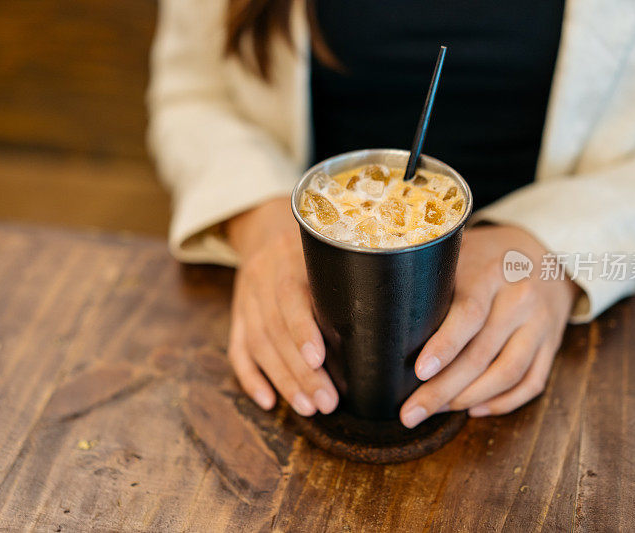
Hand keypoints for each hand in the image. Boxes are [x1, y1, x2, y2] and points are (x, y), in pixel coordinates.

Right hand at [225, 197, 337, 415]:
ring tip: (308, 408)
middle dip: (300, 371)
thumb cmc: (317, 245)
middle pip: (275, 329)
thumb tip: (397, 315)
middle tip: (327, 402)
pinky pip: (238, 350)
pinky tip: (268, 402)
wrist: (265, 227)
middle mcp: (262, 277)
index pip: (289, 297)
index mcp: (289, 257)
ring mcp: (245, 297)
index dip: (301, 329)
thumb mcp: (331, 247)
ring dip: (282, 380)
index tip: (320, 360)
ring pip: (257, 345)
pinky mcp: (237, 315)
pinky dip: (251, 378)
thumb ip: (353, 272)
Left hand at [400, 225, 578, 426]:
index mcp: (490, 273)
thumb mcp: (460, 252)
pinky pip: (531, 382)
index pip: (468, 315)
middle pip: (482, 354)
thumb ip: (432, 278)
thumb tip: (379, 308)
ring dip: (469, 399)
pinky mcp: (552, 343)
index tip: (419, 371)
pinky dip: (502, 402)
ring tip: (438, 410)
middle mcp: (520, 299)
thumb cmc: (485, 257)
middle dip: (443, 390)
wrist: (545, 251)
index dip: (444, 346)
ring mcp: (541, 323)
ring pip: (508, 374)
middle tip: (411, 413)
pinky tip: (474, 410)